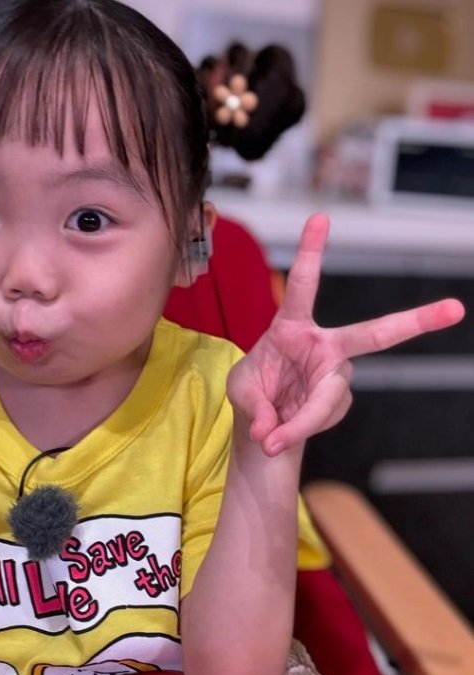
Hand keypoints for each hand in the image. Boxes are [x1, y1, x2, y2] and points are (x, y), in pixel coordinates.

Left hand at [227, 213, 464, 455]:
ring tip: (271, 438)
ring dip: (298, 423)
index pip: (304, 287)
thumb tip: (270, 433)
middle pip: (373, 335)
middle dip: (413, 322)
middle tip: (456, 309)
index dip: (312, 253)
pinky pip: (321, 419)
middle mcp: (324, 346)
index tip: (320, 217)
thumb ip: (254, 407)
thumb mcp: (241, 390)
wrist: (266, 418)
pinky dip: (298, 431)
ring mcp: (337, 375)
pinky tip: (285, 430)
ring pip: (329, 399)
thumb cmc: (254, 388)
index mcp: (292, 327)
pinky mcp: (339, 400)